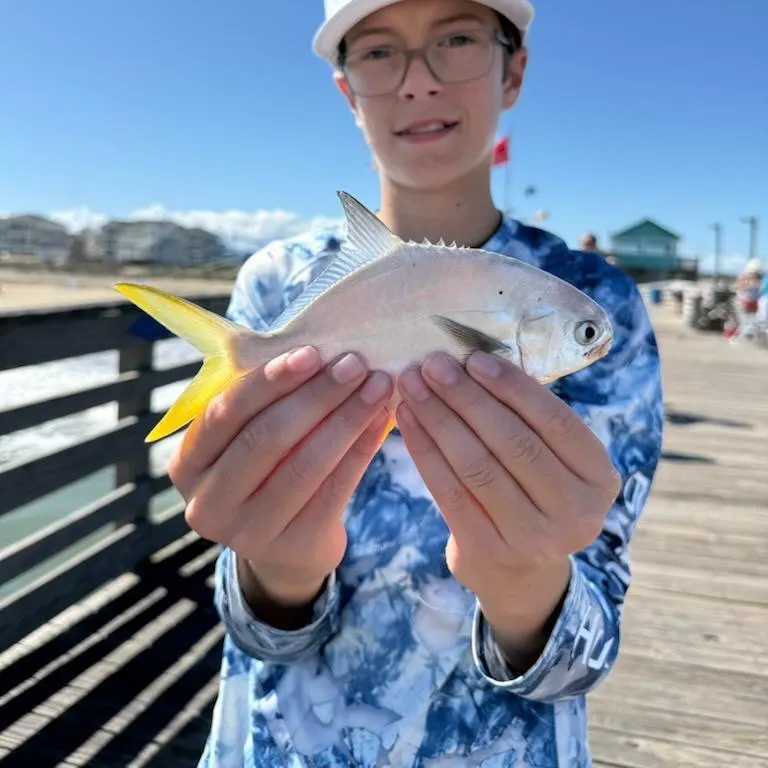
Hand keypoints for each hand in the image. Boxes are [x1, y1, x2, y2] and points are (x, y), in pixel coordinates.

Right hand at [168, 346, 391, 617]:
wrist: (286, 545)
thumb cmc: (266, 471)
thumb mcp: (248, 438)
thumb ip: (263, 403)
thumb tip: (317, 349)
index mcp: (188, 464)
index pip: (225, 413)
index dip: (269, 381)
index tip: (313, 352)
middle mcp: (208, 503)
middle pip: (266, 438)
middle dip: (316, 395)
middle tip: (355, 364)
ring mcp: (249, 532)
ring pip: (306, 464)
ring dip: (347, 418)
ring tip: (378, 386)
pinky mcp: (294, 547)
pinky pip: (335, 489)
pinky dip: (362, 448)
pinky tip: (382, 420)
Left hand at [395, 350, 620, 664]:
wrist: (522, 574)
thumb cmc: (534, 494)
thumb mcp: (553, 463)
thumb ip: (529, 421)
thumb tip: (474, 360)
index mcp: (599, 478)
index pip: (555, 421)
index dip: (512, 387)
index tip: (473, 358)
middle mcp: (576, 512)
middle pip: (512, 442)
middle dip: (466, 397)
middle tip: (431, 365)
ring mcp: (533, 538)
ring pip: (476, 465)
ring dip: (439, 418)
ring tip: (411, 387)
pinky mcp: (489, 552)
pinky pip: (449, 491)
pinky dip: (424, 450)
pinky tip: (407, 422)